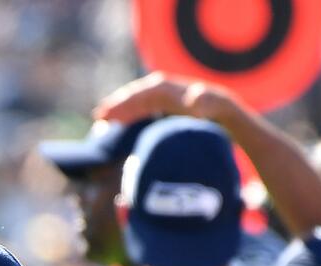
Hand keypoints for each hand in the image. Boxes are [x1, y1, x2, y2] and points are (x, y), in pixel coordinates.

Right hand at [93, 72, 238, 125]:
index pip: (140, 94)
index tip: (111, 112)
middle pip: (133, 95)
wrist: (221, 109)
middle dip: (115, 104)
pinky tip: (116, 123)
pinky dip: (127, 114)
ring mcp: (158, 95)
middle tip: (99, 115)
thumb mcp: (212, 104)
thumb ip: (204, 100)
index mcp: (166, 87)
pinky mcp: (159, 103)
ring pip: (133, 101)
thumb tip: (192, 98)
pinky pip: (139, 107)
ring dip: (118, 109)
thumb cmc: (216, 108)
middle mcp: (160, 87)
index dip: (124, 103)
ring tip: (101, 120)